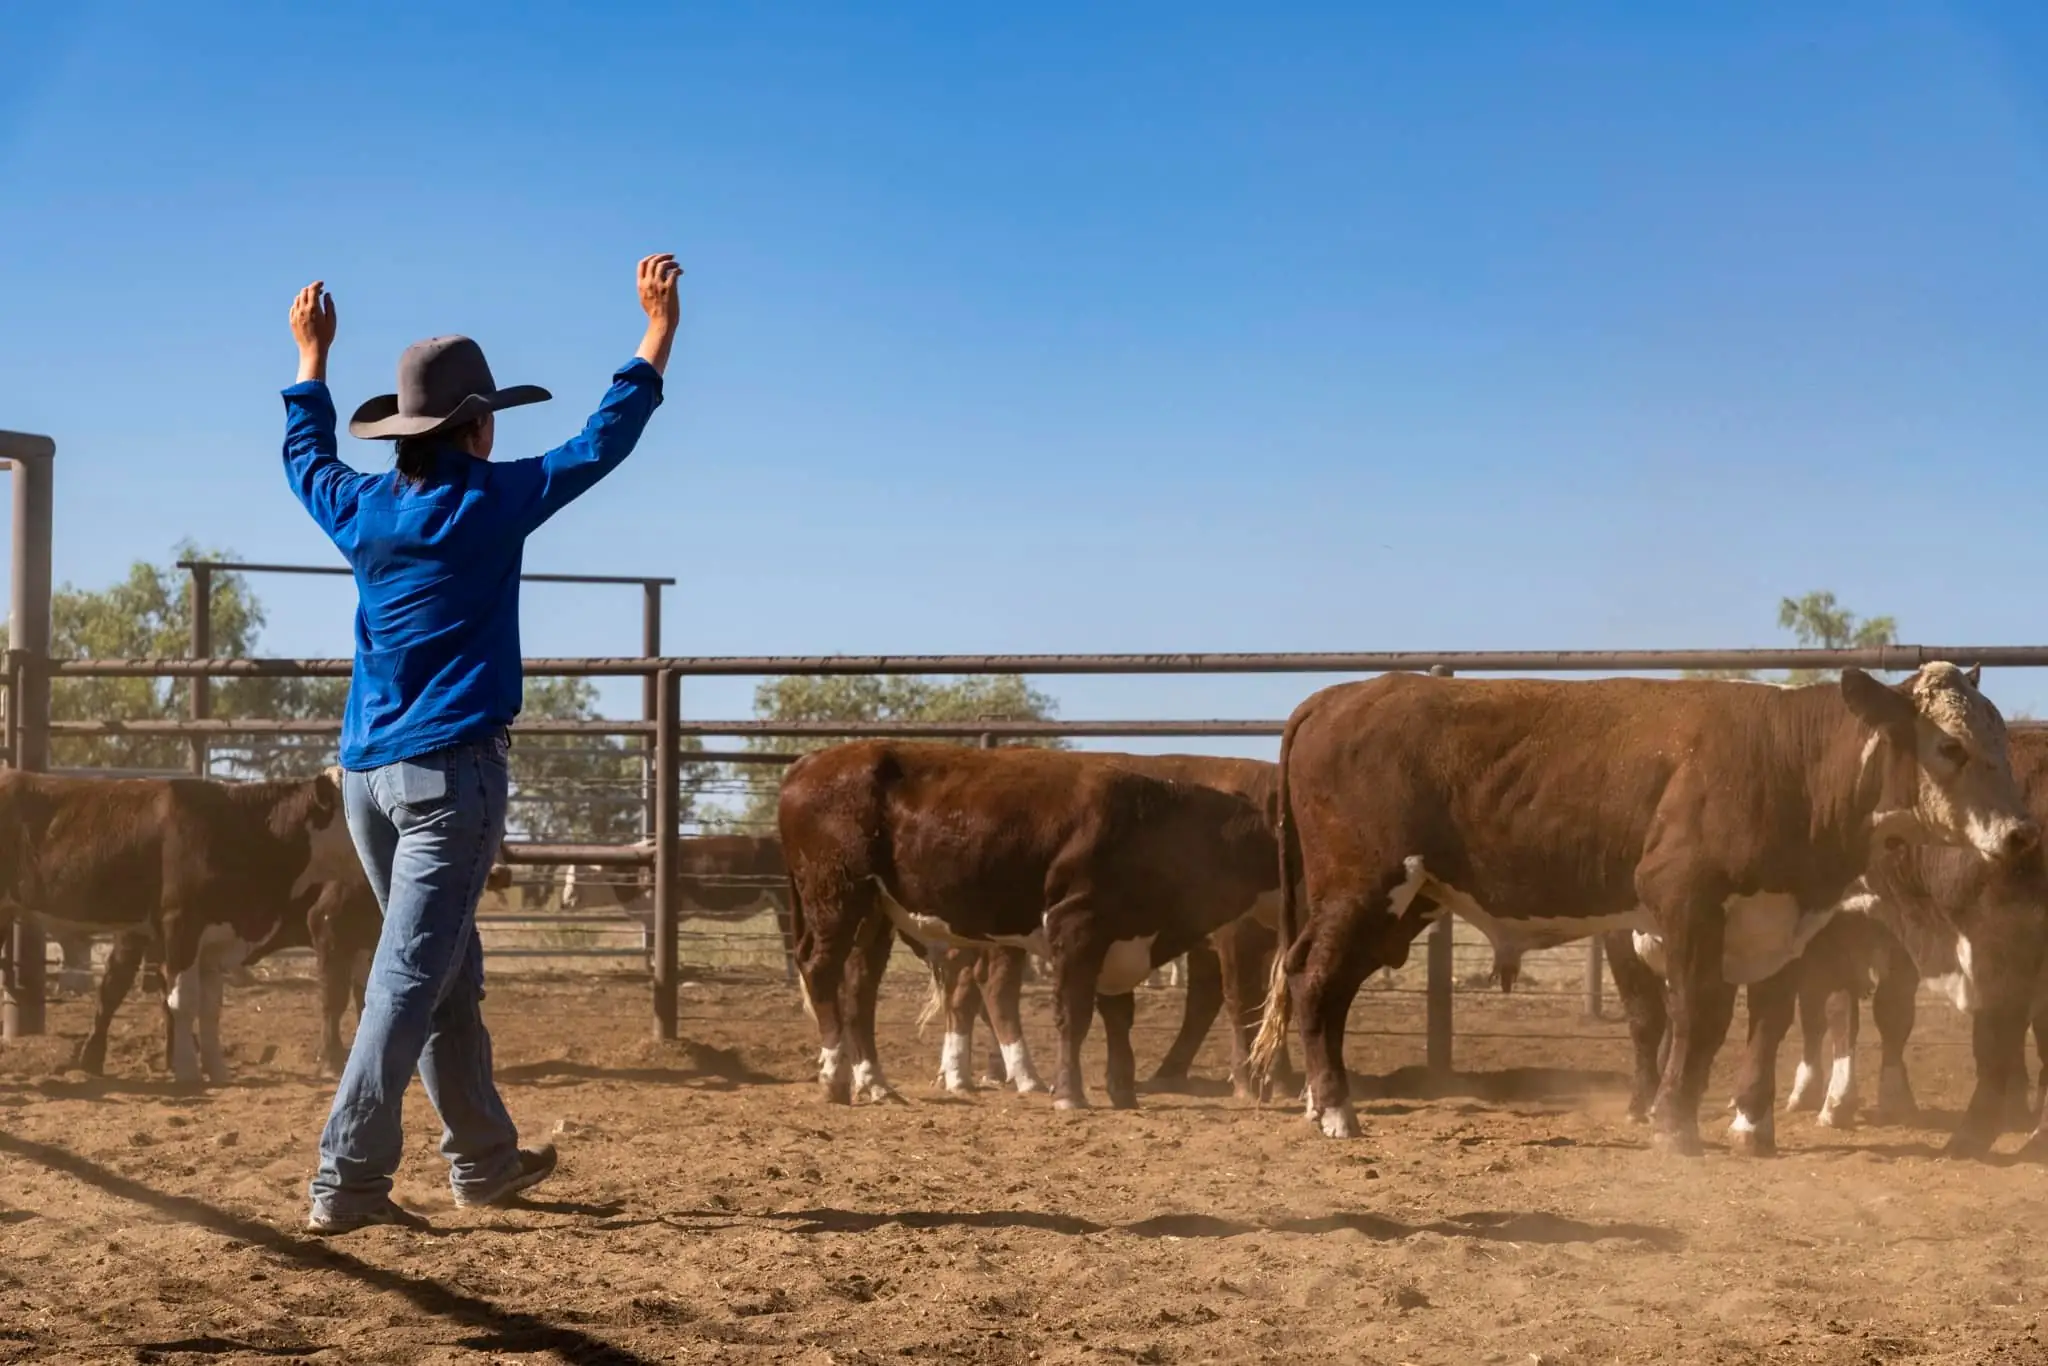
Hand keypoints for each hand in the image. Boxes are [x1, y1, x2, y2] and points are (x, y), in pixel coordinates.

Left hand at [290, 281, 335, 382]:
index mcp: (313, 308)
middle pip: (304, 292)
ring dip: (305, 295)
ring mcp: (295, 315)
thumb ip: (329, 306)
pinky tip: (306, 308)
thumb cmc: (325, 337)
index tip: (322, 283)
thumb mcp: (332, 321)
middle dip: (311, 289)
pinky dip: (299, 303)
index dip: (317, 284)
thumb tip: (326, 294)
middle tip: (319, 292)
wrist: (312, 350)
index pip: (313, 289)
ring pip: (297, 298)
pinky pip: (294, 307)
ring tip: (312, 299)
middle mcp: (302, 310)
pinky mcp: (292, 320)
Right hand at [634, 253, 682, 373]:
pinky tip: (681, 272)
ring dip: (671, 262)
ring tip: (677, 265)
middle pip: (653, 261)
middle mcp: (649, 283)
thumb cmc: (655, 313)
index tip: (659, 257)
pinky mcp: (669, 288)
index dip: (651, 257)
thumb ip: (646, 286)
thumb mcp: (644, 298)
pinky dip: (678, 270)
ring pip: (663, 264)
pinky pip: (673, 273)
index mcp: (641, 284)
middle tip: (672, 257)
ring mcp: (658, 285)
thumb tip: (653, 275)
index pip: (642, 264)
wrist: (661, 323)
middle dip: (663, 256)